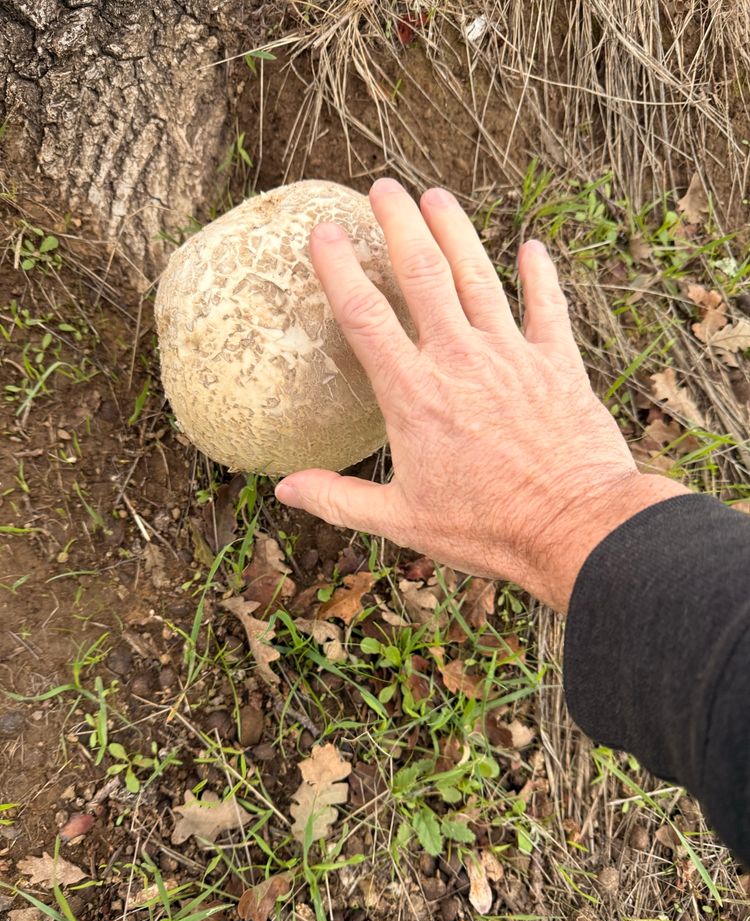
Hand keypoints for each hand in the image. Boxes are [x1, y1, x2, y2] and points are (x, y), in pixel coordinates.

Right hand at [275, 178, 687, 611]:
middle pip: (423, 274)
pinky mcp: (558, 363)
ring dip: (457, 231)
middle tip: (383, 187)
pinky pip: (548, 306)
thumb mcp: (401, 520)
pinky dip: (541, 275)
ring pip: (479, 276)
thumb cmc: (486, 528)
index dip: (340, 268)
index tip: (323, 231)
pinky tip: (533, 248)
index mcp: (414, 395)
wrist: (573, 527)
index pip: (365, 316)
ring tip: (437, 196)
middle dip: (399, 224)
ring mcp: (512, 355)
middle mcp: (460, 360)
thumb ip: (338, 499)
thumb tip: (284, 488)